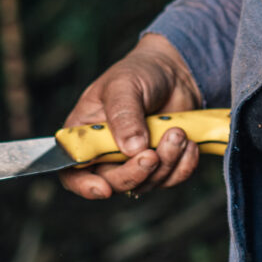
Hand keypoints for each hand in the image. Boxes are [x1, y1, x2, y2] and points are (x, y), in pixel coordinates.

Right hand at [59, 34, 206, 200]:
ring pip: (146, 184)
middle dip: (135, 173)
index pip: (73, 171)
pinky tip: (188, 143)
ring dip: (166, 163)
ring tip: (178, 132)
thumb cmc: (139, 72)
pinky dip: (183, 165)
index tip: (103, 189)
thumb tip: (131, 149)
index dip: (84, 185)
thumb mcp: (124, 86)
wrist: (175, 72)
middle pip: (113, 183)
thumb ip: (124, 116)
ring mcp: (135, 161)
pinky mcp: (162, 164)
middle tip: (153, 154)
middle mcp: (107, 154)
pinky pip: (172, 179)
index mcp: (85, 135)